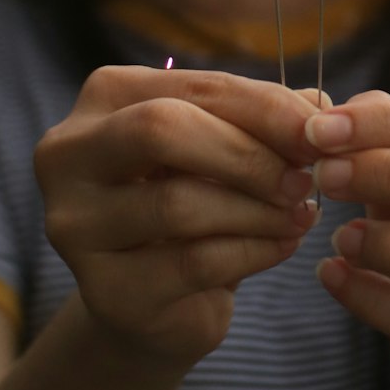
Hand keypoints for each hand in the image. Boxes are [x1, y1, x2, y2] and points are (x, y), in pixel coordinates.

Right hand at [35, 67, 320, 373]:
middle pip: (163, 130)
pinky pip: (193, 263)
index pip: (194, 87)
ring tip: (301, 214)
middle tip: (307, 177)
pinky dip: (253, 251)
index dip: (266, 107)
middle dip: (249, 154)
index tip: (322, 131)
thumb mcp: (224, 148)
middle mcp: (68, 155)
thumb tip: (320, 106)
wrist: (157, 303)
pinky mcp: (104, 290)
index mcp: (103, 99)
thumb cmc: (194, 204)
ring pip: (179, 203)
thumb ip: (263, 121)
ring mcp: (76, 225)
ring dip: (259, 209)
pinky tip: (284, 244)